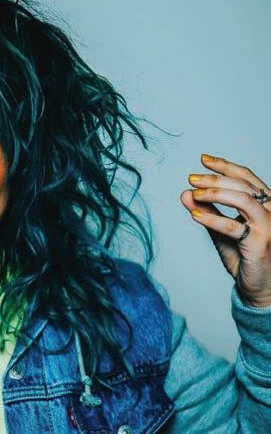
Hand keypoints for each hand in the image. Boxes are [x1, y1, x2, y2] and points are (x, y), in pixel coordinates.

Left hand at [180, 154, 270, 307]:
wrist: (260, 289)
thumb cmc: (244, 258)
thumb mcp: (221, 230)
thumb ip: (206, 211)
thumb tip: (185, 193)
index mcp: (266, 204)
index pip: (246, 177)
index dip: (225, 166)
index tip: (202, 159)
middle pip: (243, 185)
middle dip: (215, 178)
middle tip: (191, 178)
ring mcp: (269, 227)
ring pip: (243, 200)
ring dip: (215, 193)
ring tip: (193, 193)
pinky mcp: (261, 244)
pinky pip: (234, 227)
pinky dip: (212, 219)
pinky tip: (195, 215)